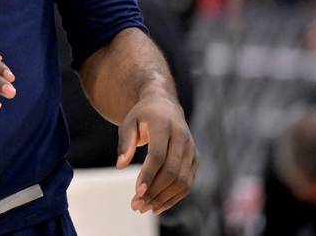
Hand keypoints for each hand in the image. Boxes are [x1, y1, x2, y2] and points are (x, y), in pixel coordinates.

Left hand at [116, 95, 196, 214]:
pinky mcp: (195, 159)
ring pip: (182, 180)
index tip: (136, 192)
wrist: (165, 106)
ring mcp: (191, 148)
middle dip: (154, 191)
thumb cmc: (142, 116)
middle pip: (172, 170)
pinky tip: (158, 207)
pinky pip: (188, 183)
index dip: (148, 175)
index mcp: (164, 124)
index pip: (158, 154)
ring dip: (164, 198)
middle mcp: (182, 136)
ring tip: (144, 208)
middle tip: (136, 205)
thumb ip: (125, 143)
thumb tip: (120, 165)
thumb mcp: (129, 123)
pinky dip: (174, 198)